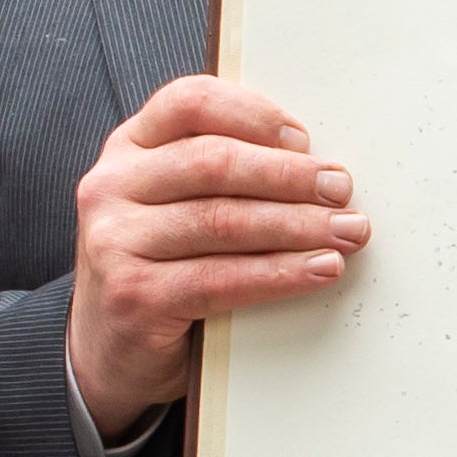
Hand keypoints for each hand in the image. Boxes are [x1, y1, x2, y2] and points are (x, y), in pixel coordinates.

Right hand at [67, 74, 369, 439]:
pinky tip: (320, 269)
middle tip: (340, 190)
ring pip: (224, 220)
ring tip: (346, 232)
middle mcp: (112, 187)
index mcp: (129, 148)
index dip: (252, 114)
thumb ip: (220, 175)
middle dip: (289, 175)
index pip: (189, 102)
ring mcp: (115, 242)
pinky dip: (281, 274)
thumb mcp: (174, 205)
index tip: (304, 139)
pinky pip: (222, 279)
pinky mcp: (133, 295)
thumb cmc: (162, 268)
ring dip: (297, 225)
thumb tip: (317, 165)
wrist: (110, 354)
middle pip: (213, 162)